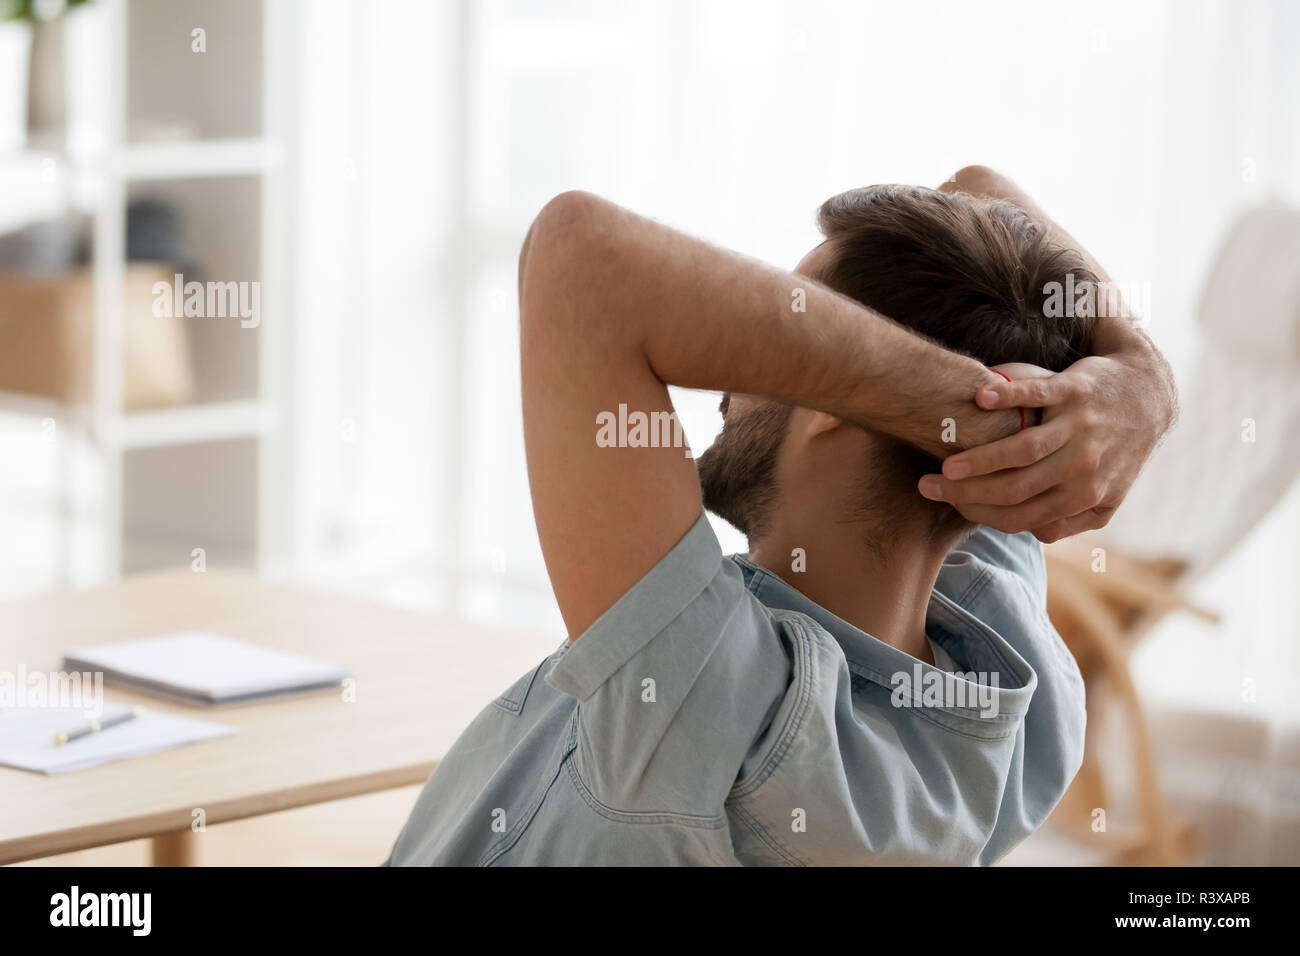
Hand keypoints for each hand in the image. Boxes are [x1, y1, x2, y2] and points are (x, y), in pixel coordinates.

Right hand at [917, 351, 1175, 541]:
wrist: (1147, 395)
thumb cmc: (1118, 447)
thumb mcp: (1108, 493)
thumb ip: (1072, 517)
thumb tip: (1036, 533)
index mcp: (1084, 494)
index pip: (1020, 515)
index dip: (979, 513)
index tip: (948, 506)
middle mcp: (1082, 463)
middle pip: (1014, 488)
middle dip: (966, 492)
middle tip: (928, 486)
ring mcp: (1079, 426)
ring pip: (1022, 449)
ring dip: (980, 458)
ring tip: (946, 463)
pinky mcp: (1075, 389)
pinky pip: (1037, 395)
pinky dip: (1007, 396)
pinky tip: (978, 398)